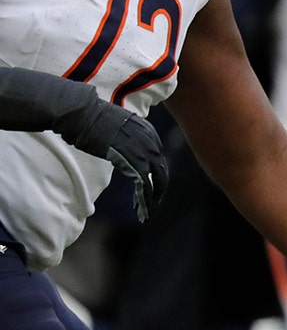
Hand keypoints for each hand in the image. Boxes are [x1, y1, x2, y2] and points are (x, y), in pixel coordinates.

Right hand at [59, 98, 168, 222]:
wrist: (83, 114)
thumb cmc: (90, 120)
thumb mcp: (114, 128)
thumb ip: (123, 139)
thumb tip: (119, 149)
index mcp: (148, 132)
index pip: (157, 159)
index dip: (154, 177)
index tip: (147, 190)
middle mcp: (151, 141)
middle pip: (161, 171)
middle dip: (158, 191)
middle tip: (151, 206)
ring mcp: (143, 151)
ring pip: (155, 181)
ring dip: (151, 200)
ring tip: (145, 215)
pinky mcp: (133, 161)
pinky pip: (145, 185)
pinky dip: (144, 200)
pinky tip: (141, 211)